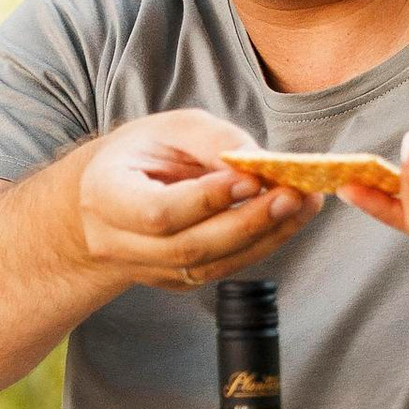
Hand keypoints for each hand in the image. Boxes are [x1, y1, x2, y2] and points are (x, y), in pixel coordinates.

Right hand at [72, 114, 316, 289]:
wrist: (105, 199)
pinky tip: (290, 220)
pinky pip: (222, 269)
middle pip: (189, 247)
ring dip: (265, 238)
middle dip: (247, 222)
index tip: (250, 178)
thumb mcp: (167, 128)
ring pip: (210, 266)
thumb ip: (211, 139)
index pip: (157, 212)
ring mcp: (147, 269)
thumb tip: (257, 161)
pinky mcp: (175, 280)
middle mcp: (119, 243)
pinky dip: (261, 245)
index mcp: (104, 196)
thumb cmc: (139, 154)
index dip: (205, 200)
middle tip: (293, 195)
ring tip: (304, 205)